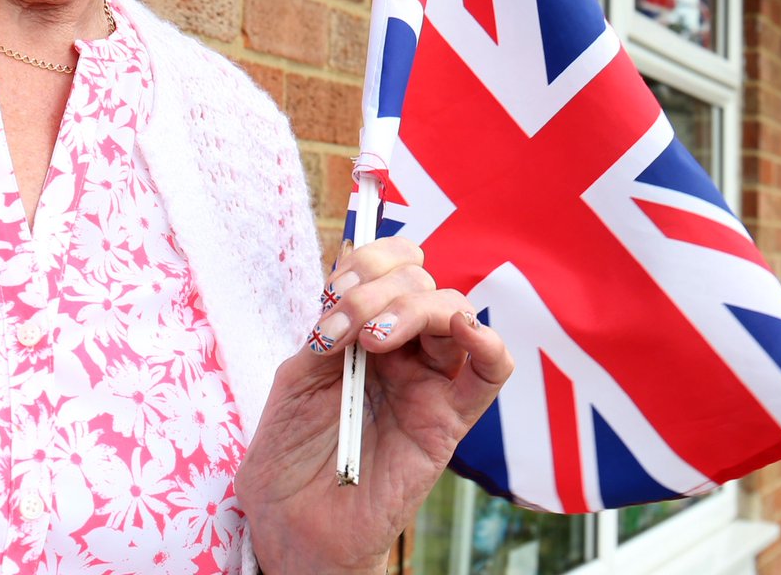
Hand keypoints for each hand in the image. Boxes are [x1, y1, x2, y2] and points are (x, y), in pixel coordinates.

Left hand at [234, 237, 513, 574]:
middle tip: (338, 330)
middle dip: (374, 291)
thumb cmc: (290, 450)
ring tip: (371, 340)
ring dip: (411, 308)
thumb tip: (354, 292)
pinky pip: (490, 374)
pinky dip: (488, 343)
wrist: (291, 522)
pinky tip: (463, 329)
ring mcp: (428, 380)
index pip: (389, 266)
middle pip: (418, 281)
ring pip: (451, 310)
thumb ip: (330, 329)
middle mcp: (402, 348)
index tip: (334, 287)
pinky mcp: (448, 421)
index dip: (368, 259)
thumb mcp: (298, 374)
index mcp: (365, 329)